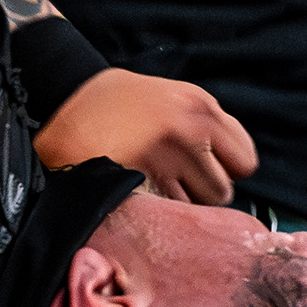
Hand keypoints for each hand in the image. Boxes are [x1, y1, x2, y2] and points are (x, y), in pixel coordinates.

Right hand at [34, 68, 254, 204]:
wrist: (61, 96)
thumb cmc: (113, 101)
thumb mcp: (168, 96)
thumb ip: (201, 124)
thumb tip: (227, 163)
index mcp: (202, 105)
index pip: (245, 161)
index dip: (226, 171)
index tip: (205, 170)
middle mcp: (191, 128)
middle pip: (223, 190)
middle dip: (201, 194)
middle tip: (174, 184)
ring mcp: (167, 154)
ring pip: (196, 206)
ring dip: (178, 206)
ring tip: (153, 188)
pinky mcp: (141, 176)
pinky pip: (165, 210)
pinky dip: (155, 210)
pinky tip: (136, 191)